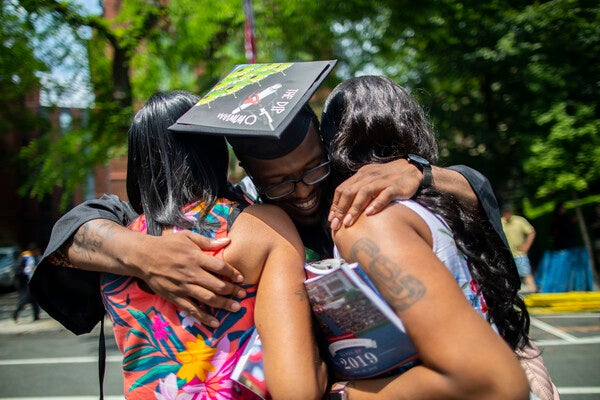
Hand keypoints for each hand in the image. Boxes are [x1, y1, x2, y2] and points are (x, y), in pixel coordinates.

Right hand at [131, 230, 245, 327]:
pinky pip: (192, 310)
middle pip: (217, 285)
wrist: (143, 257)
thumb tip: (227, 241)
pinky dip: (204, 317)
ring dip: (224, 304)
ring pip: (207, 298)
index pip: (220, 266)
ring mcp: (183, 287)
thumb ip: (207, 241)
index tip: (241, 278)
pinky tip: (215, 322)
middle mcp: (191, 273)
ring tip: (236, 308)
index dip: (232, 273)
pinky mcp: (175, 297)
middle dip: (232, 291)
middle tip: (243, 294)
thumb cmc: (167, 244)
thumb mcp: (187, 237)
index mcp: (195, 257)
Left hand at [328, 158, 421, 229]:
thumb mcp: (371, 181)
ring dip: (354, 208)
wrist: (412, 170)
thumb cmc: (389, 179)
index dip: (335, 205)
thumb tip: (344, 209)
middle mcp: (369, 176)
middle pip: (350, 191)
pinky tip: (369, 214)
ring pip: (364, 193)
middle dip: (341, 209)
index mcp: (361, 175)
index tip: (331, 219)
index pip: (342, 189)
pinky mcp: (396, 186)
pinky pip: (384, 195)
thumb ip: (359, 190)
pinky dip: (376, 204)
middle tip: (336, 225)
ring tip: (348, 223)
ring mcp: (382, 181)